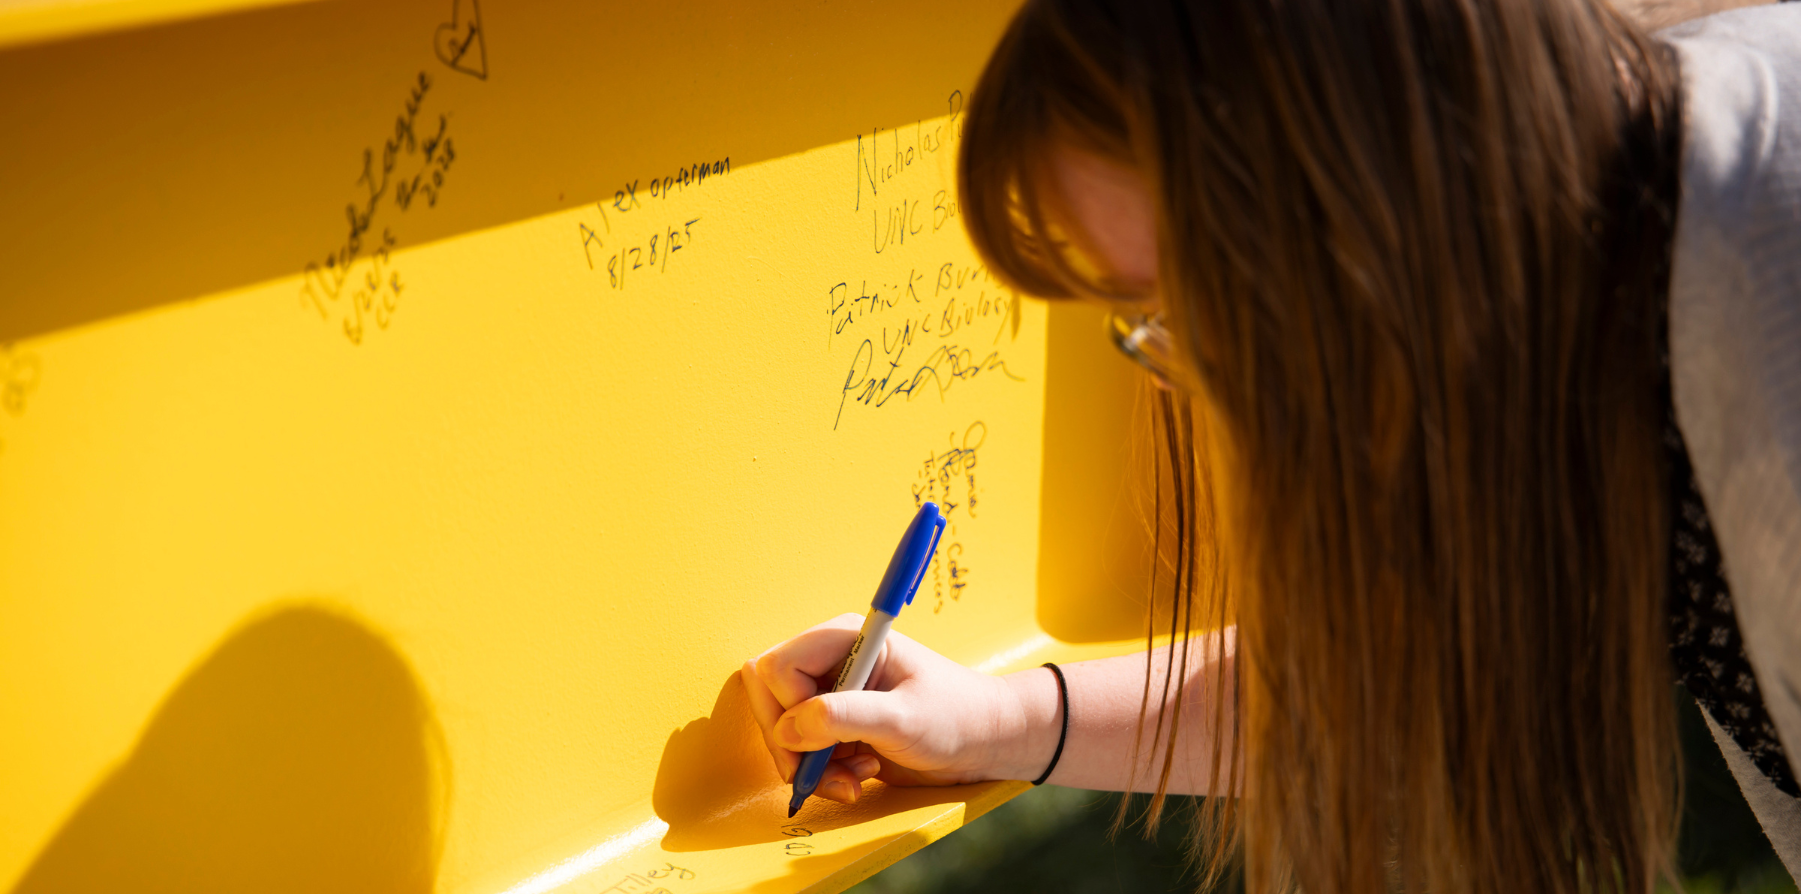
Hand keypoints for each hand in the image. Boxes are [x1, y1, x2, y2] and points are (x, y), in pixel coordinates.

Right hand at [741, 614, 1053, 804]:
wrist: (987, 741)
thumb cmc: (957, 717)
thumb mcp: (903, 719)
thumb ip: (843, 718)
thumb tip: (787, 730)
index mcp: (845, 639)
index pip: (777, 668)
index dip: (789, 709)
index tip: (822, 739)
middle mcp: (830, 661)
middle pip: (768, 697)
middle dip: (789, 744)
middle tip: (817, 774)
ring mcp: (831, 693)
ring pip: (782, 730)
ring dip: (810, 766)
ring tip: (853, 780)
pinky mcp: (836, 724)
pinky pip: (801, 751)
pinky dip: (822, 774)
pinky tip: (858, 778)